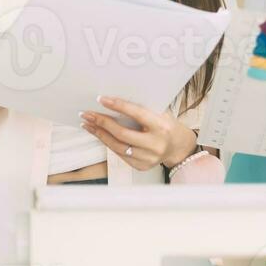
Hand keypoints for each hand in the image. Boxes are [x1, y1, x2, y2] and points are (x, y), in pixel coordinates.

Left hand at [80, 96, 197, 171]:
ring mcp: (148, 158)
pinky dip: (108, 143)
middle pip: (122, 134)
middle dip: (102, 122)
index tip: (101, 99)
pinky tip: (99, 134)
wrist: (177, 147)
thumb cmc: (166, 126)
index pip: (137, 114)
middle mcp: (155, 145)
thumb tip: (114, 102)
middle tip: (88, 114)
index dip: (118, 106)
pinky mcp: (141, 166)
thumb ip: (141, 109)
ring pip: (117, 146)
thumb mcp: (159, 114)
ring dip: (100, 134)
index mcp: (161, 127)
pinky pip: (120, 154)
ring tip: (88, 124)